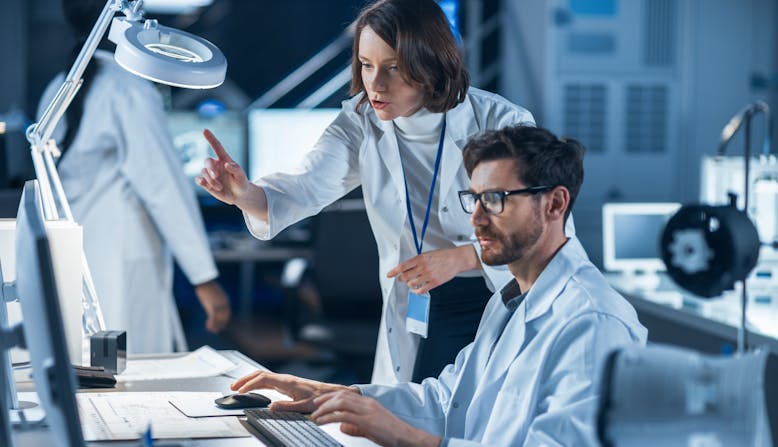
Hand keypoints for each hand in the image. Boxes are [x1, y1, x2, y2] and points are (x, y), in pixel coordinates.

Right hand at [195, 280, 230, 332]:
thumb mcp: (215, 293)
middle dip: (221, 324)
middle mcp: (224, 304)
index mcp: (225, 300)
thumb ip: (216, 299)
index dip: (225, 320)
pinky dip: (211, 324)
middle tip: (217, 330)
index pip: (227, 312)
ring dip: (216, 326)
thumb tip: (214, 302)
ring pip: (219, 319)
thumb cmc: (208, 286)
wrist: (205, 281)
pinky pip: (213, 318)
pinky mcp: (213, 306)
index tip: (222, 325)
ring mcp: (219, 305)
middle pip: (225, 317)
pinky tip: (208, 327)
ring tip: (212, 330)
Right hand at [196, 129, 250, 205]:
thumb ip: (236, 169)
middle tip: (216, 176)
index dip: (211, 138)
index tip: (204, 130)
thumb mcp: (242, 176)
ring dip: (211, 180)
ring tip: (220, 187)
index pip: (217, 147)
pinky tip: (204, 183)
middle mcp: (216, 165)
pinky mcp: (206, 183)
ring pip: (204, 172)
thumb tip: (227, 164)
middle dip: (210, 169)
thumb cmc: (241, 183)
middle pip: (207, 161)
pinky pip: (199, 180)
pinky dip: (201, 181)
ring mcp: (210, 174)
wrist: (239, 195)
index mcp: (224, 159)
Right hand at [230, 371, 353, 412]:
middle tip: (233, 387)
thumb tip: (271, 406)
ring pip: (263, 376)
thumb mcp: (304, 406)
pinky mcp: (286, 383)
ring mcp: (285, 380)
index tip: (240, 390)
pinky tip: (253, 387)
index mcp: (287, 382)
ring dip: (250, 380)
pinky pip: (268, 380)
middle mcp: (285, 378)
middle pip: (260, 375)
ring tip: (238, 387)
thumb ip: (287, 406)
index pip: (263, 378)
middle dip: (245, 379)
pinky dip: (257, 383)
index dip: (250, 383)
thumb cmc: (319, 398)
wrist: (329, 393)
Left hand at [311, 391, 440, 446]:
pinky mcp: (367, 421)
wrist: (407, 438)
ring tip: (315, 415)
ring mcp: (367, 411)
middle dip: (325, 400)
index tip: (320, 401)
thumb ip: (355, 426)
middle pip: (341, 395)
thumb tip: (342, 426)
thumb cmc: (392, 434)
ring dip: (325, 408)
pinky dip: (330, 417)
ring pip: (341, 403)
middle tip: (314, 406)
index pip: (346, 394)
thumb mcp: (370, 429)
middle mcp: (367, 403)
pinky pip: (344, 416)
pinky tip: (322, 421)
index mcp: (369, 403)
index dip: (331, 396)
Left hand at [387, 245, 479, 294]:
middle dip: (401, 278)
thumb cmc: (443, 255)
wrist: (456, 259)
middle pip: (405, 276)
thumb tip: (407, 266)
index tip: (389, 274)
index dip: (394, 271)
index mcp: (420, 258)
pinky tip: (417, 289)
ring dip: (409, 284)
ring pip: (411, 284)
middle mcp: (423, 267)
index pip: (403, 266)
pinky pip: (421, 290)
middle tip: (401, 278)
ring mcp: (429, 276)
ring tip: (411, 282)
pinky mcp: (434, 283)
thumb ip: (417, 260)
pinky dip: (416, 291)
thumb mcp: (428, 253)